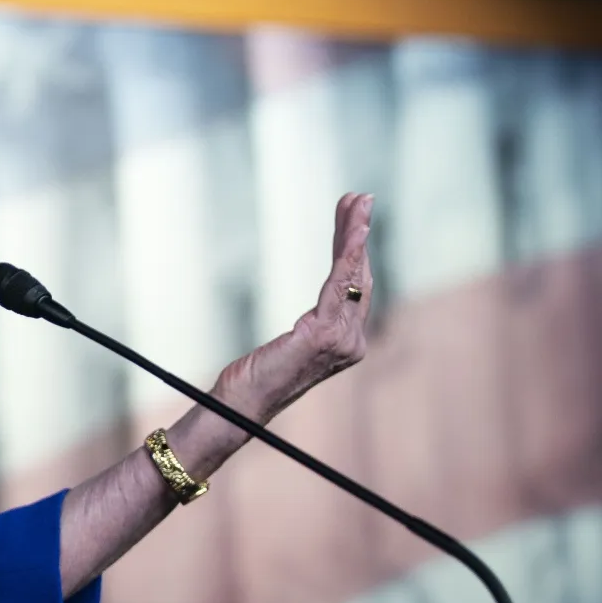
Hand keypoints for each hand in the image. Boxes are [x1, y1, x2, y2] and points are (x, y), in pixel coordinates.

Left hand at [216, 192, 373, 421]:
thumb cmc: (256, 380)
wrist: (241, 405)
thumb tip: (314, 316)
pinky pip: (341, 284)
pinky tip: (354, 230)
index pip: (354, 286)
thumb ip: (311, 330)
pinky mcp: (325, 333)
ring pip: (353, 274)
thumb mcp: (289, 347)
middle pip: (359, 275)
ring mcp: (343, 339)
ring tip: (358, 201)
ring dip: (356, 233)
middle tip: (361, 197)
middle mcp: (352, 341)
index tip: (353, 216)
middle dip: (358, 232)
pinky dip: (350, 253)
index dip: (355, 250)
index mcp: (346, 341)